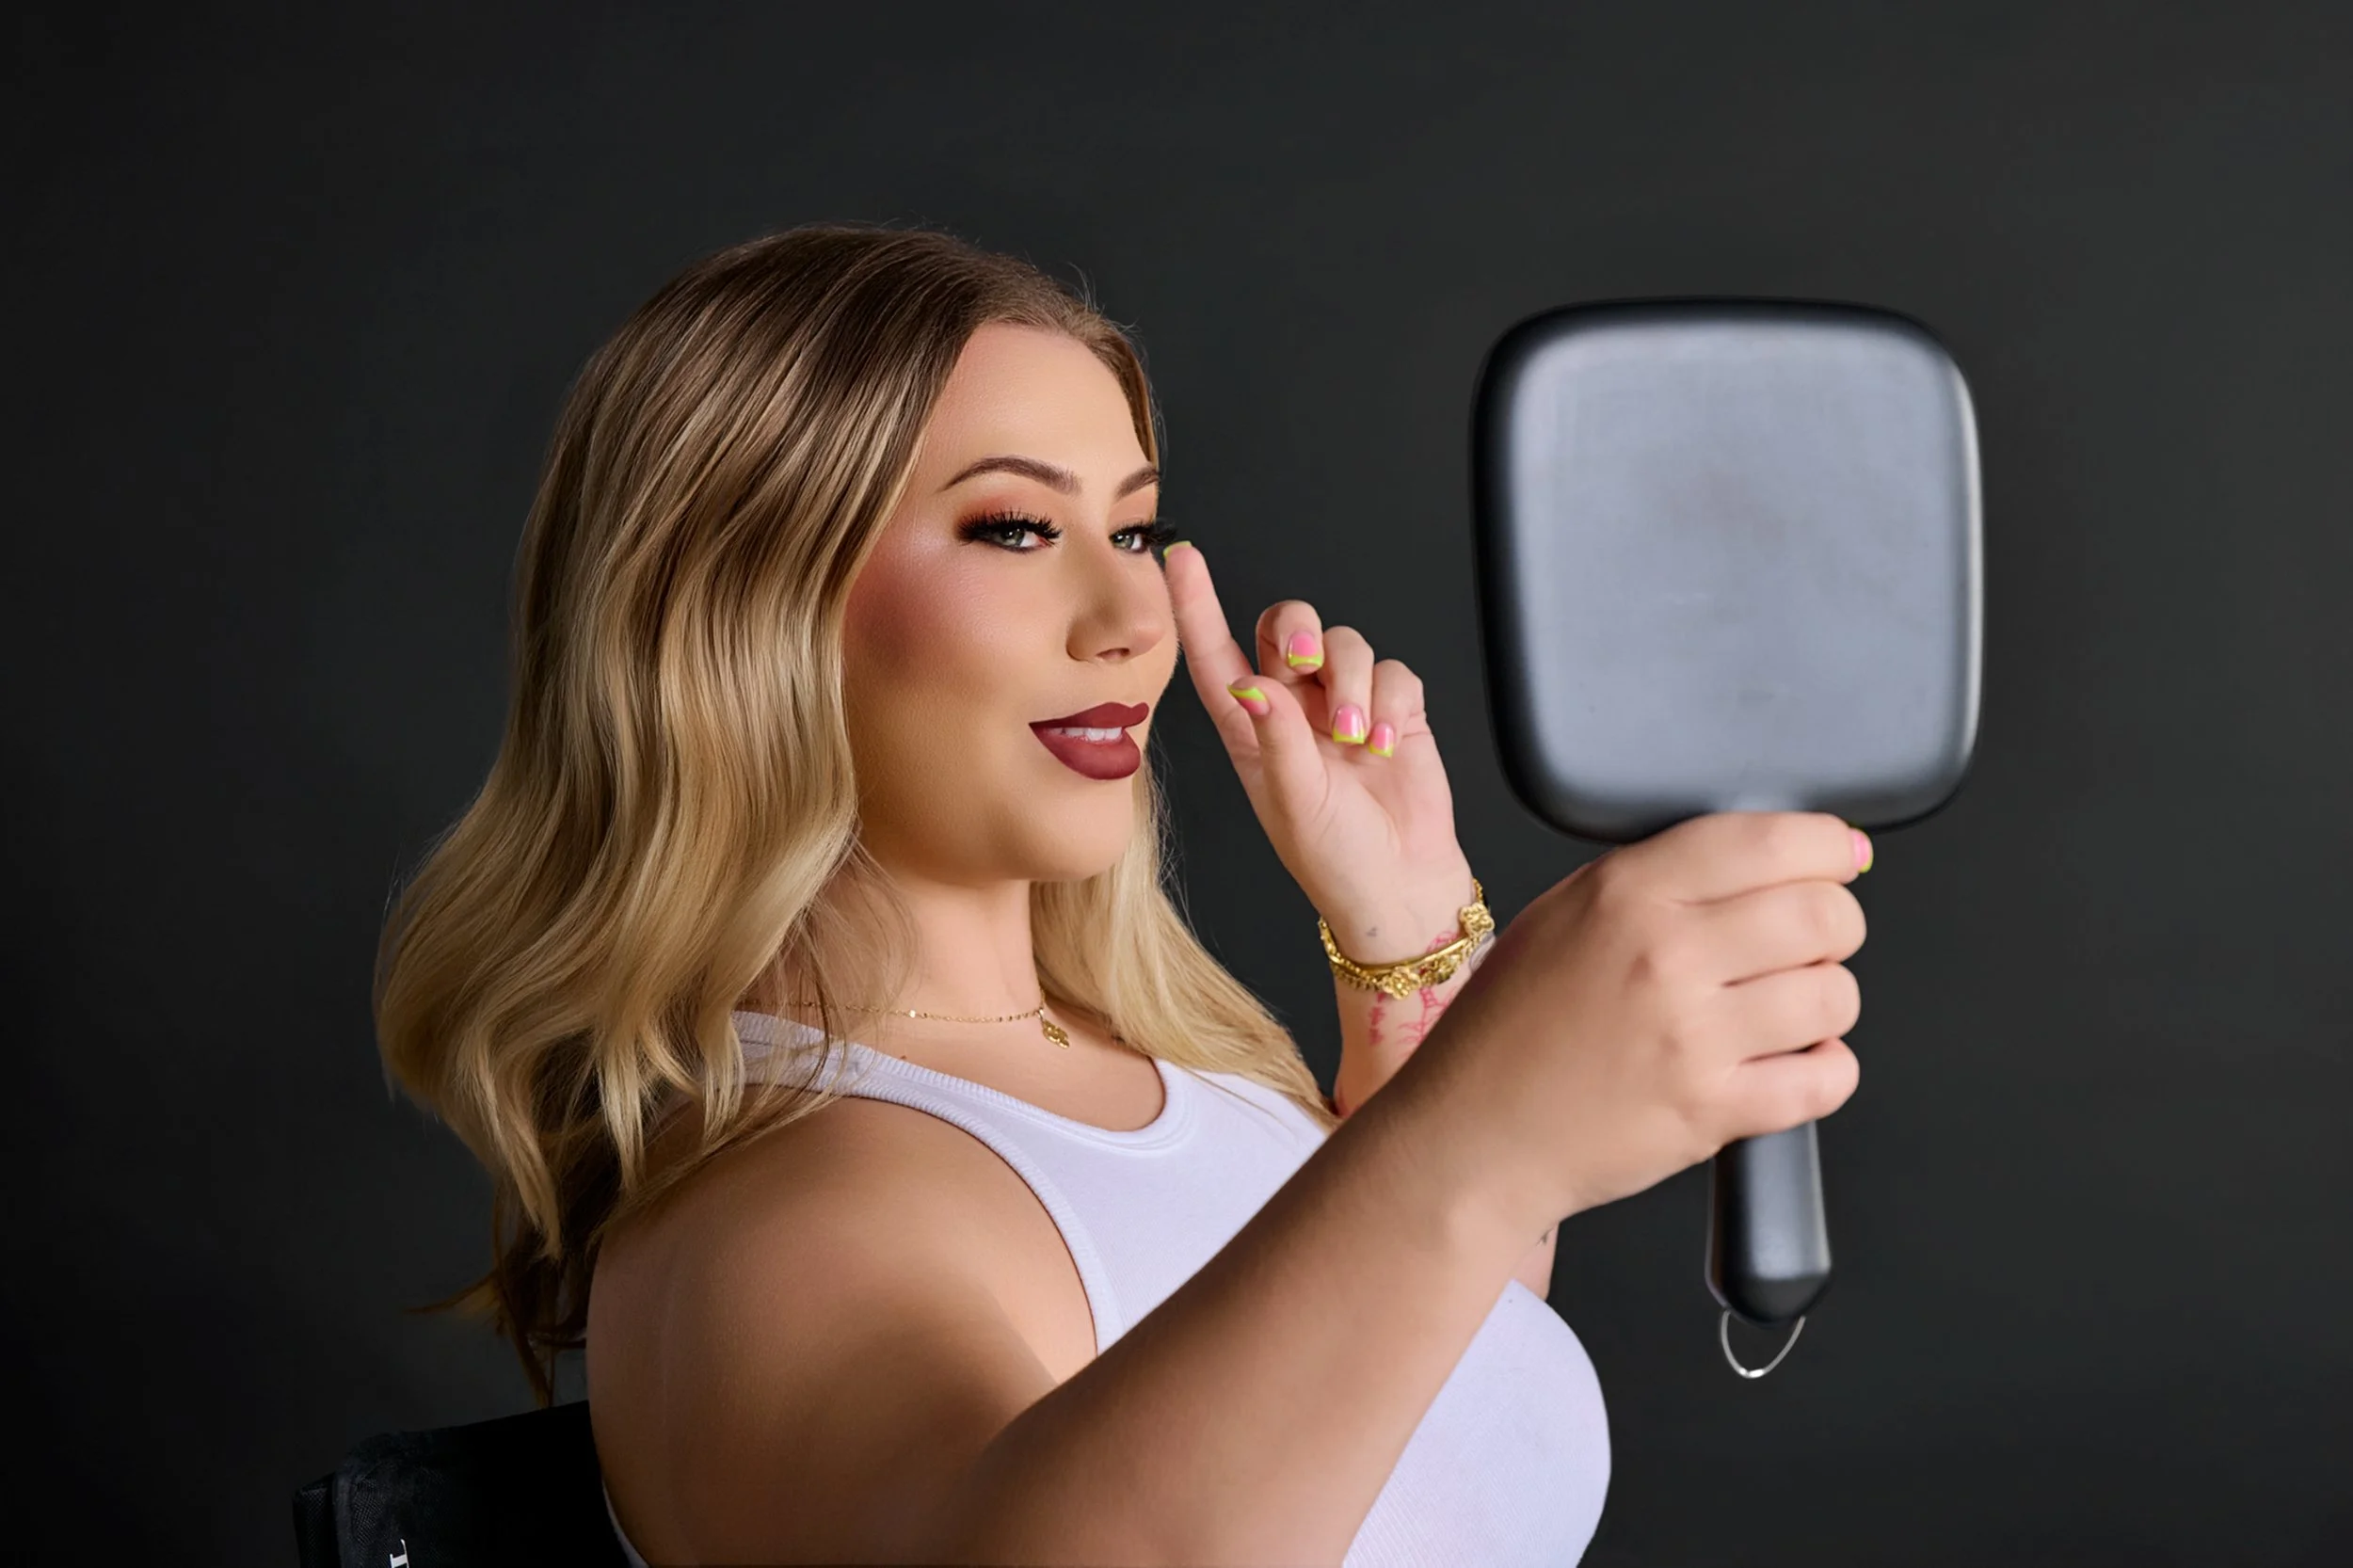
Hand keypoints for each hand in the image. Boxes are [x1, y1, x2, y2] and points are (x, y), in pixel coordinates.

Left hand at [1162, 543, 1474, 959]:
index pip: (1215, 654)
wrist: (1401, 888)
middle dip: (1300, 632)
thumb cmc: (1336, 859)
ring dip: (1354, 684)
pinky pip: (1395, 672)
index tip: (1181, 559)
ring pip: (1346, 645)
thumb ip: (1278, 739)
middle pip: (1288, 628)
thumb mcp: (1295, 803)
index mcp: (1250, 729)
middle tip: (1306, 667)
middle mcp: (1294, 710)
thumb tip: (1254, 682)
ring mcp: (1345, 707)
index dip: (1196, 605)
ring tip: (1359, 740)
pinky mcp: (1396, 712)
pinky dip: (1394, 704)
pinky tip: (1388, 745)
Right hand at [1388, 811, 1871, 1230]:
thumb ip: (1654, 879)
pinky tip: (1791, 1064)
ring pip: (1834, 994)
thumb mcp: (1560, 915)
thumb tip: (1766, 859)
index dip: (1828, 846)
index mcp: (1625, 891)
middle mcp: (1663, 954)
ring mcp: (1690, 1036)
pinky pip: (1826, 1078)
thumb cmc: (1508, 1031)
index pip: (1773, 840)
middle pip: (1824, 912)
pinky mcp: (1711, 1110)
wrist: (1471, 1136)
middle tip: (1814, 940)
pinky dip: (1826, 1071)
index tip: (1837, 859)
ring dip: (1827, 1001)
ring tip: (1788, 1011)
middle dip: (1837, 924)